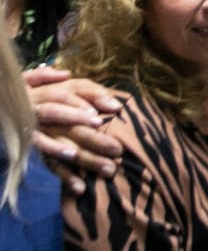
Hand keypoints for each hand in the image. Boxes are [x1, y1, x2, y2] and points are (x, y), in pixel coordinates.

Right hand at [25, 68, 123, 193]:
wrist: (24, 110)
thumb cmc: (61, 97)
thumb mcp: (74, 88)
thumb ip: (94, 93)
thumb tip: (117, 106)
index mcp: (51, 95)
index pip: (63, 98)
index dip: (79, 109)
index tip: (99, 120)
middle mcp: (43, 116)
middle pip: (67, 128)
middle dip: (93, 139)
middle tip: (117, 149)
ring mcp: (40, 136)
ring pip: (62, 148)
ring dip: (85, 159)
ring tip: (108, 169)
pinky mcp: (38, 154)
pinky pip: (51, 166)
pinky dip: (65, 176)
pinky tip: (81, 186)